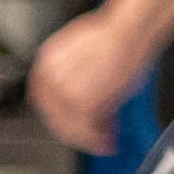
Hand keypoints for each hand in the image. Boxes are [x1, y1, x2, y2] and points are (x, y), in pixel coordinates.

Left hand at [24, 11, 151, 151]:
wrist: (129, 30)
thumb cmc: (116, 35)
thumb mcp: (85, 48)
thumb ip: (77, 73)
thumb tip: (88, 92)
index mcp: (47, 62)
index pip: (44, 98)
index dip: (60, 114)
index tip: (72, 122)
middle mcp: (50, 79)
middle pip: (55, 116)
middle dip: (75, 130)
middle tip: (91, 137)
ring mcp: (65, 92)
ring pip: (70, 126)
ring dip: (87, 138)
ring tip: (103, 143)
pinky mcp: (83, 103)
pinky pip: (88, 128)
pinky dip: (98, 139)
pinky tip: (108, 141)